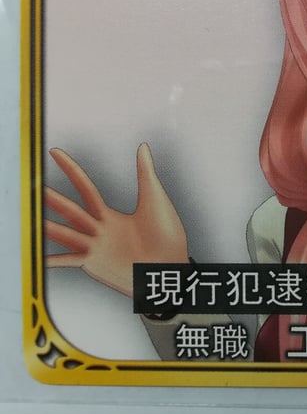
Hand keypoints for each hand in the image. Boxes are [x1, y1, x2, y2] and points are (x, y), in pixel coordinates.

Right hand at [45, 144, 188, 296]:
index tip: (55, 153)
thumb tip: (143, 146)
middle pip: (69, 210)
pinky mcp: (96, 264)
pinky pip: (69, 260)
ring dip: (45, 226)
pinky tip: (38, 258)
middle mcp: (98, 230)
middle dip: (50, 198)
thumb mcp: (154, 199)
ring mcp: (95, 248)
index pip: (85, 187)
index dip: (70, 169)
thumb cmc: (167, 235)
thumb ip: (145, 173)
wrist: (171, 266)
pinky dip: (53, 260)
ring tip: (27, 217)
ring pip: (64, 233)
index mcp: (110, 216)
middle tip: (30, 186)